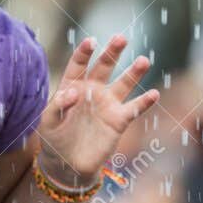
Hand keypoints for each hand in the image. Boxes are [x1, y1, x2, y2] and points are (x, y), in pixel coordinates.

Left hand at [35, 35, 159, 184]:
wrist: (68, 164)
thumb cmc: (54, 139)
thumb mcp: (47, 122)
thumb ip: (57, 105)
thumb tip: (74, 91)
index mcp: (73, 85)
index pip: (79, 64)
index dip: (85, 52)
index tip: (92, 42)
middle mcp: (93, 90)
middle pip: (104, 66)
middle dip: (113, 52)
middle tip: (122, 38)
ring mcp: (108, 104)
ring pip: (124, 84)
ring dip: (134, 73)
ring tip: (144, 61)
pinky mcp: (119, 120)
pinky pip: (134, 108)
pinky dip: (145, 102)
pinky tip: (154, 94)